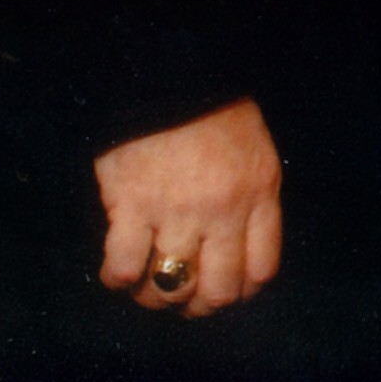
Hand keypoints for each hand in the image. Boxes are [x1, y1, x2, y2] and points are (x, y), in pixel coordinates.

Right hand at [93, 99, 282, 316]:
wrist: (171, 75)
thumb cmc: (215, 112)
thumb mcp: (255, 153)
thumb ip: (252, 201)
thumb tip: (238, 252)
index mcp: (260, 194)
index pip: (261, 269)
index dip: (240, 292)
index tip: (222, 291)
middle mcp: (225, 210)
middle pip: (218, 291)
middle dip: (199, 306)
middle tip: (182, 298)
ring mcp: (179, 212)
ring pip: (171, 288)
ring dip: (156, 297)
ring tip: (147, 287)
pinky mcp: (134, 206)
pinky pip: (125, 268)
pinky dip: (119, 278)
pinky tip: (119, 271)